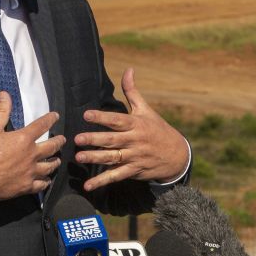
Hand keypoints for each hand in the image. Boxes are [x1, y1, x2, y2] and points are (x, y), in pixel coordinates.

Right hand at [0, 91, 64, 200]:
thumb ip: (1, 111)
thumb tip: (5, 94)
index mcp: (24, 139)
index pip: (42, 125)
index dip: (50, 119)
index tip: (55, 116)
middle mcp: (31, 155)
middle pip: (52, 147)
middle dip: (59, 142)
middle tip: (62, 139)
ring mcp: (30, 172)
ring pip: (50, 167)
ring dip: (55, 161)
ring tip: (56, 160)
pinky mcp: (26, 186)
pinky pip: (41, 184)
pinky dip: (46, 181)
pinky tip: (46, 180)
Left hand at [74, 68, 188, 190]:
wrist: (177, 155)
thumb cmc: (157, 129)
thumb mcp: (147, 110)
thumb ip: (132, 91)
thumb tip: (128, 69)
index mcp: (136, 124)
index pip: (117, 120)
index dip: (102, 117)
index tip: (87, 114)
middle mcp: (135, 141)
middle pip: (112, 140)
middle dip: (95, 139)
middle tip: (78, 139)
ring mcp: (134, 157)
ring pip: (113, 158)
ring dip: (96, 158)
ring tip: (79, 157)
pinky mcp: (134, 171)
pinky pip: (116, 176)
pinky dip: (102, 181)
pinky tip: (89, 185)